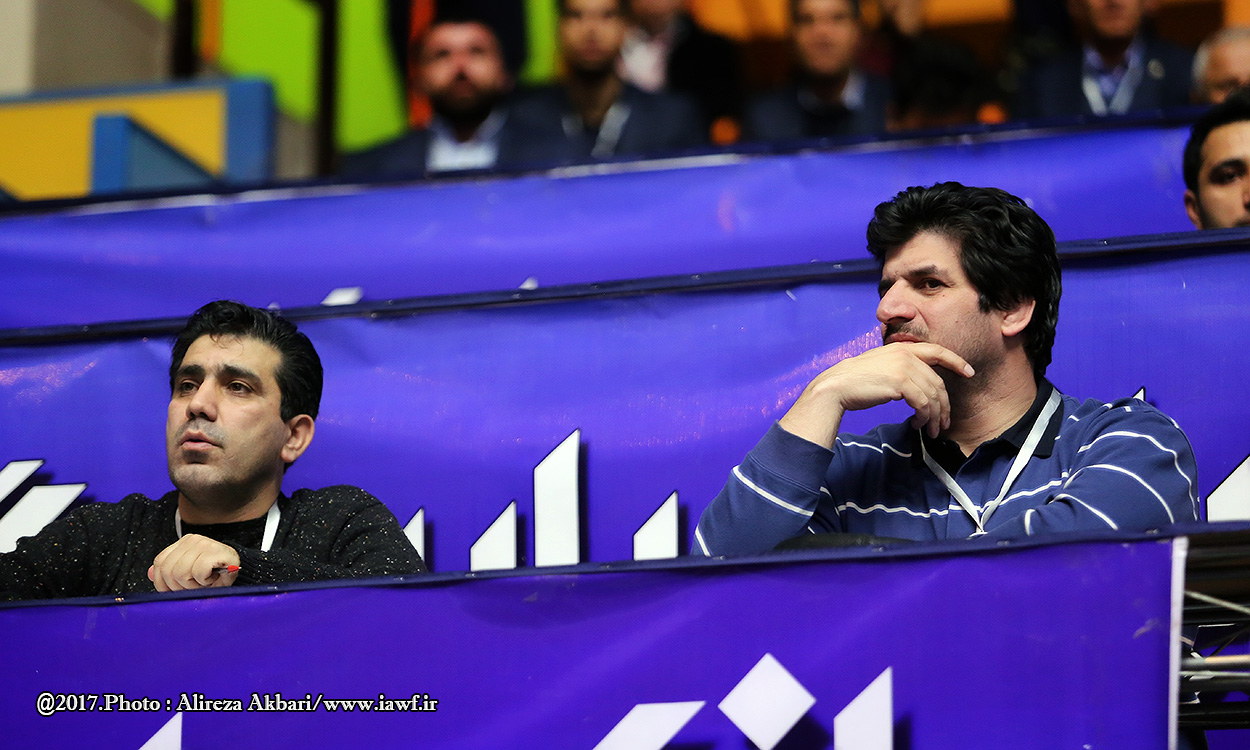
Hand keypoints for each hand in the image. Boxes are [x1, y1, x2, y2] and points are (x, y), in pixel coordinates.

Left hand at [148, 534, 240, 591]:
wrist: (242, 570)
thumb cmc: (217, 575)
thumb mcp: (190, 574)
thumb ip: (169, 572)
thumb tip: (150, 574)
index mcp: (182, 543)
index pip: (159, 562)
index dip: (162, 582)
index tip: (175, 590)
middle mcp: (191, 540)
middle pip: (168, 570)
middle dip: (180, 586)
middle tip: (196, 586)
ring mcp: (203, 543)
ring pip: (180, 572)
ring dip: (193, 585)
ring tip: (204, 582)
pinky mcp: (215, 551)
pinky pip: (197, 572)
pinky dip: (204, 580)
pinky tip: (212, 578)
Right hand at [778, 342, 973, 447]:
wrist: (836, 386)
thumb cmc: (856, 382)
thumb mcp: (882, 368)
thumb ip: (900, 370)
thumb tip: (917, 388)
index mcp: (902, 348)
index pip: (937, 351)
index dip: (956, 361)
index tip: (969, 372)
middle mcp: (906, 354)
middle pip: (938, 381)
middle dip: (944, 405)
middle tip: (944, 422)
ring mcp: (904, 367)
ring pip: (933, 395)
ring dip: (935, 416)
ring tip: (930, 430)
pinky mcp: (901, 382)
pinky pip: (923, 403)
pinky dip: (924, 417)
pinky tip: (918, 424)